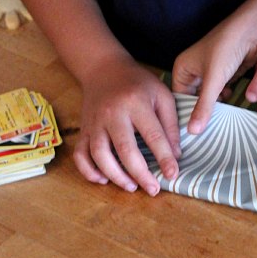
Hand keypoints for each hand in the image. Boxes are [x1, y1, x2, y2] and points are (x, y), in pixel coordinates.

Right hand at [73, 57, 180, 195]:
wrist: (104, 68)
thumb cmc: (138, 83)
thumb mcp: (162, 95)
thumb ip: (170, 123)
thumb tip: (176, 155)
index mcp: (136, 103)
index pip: (153, 136)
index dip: (164, 158)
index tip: (173, 174)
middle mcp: (113, 114)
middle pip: (125, 150)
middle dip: (141, 173)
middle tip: (154, 189)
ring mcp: (95, 122)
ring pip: (100, 155)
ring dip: (116, 176)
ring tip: (132, 187)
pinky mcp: (84, 129)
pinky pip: (80, 154)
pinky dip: (88, 171)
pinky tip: (103, 180)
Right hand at [172, 24, 256, 133]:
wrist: (251, 31)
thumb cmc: (226, 47)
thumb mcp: (213, 80)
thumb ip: (204, 106)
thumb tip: (193, 131)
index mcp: (182, 68)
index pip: (179, 98)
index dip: (185, 114)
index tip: (190, 133)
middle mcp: (193, 71)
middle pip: (193, 99)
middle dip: (201, 111)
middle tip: (205, 131)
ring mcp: (210, 73)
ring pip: (208, 97)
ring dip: (214, 107)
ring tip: (217, 123)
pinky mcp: (224, 75)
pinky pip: (221, 93)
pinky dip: (225, 100)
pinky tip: (229, 109)